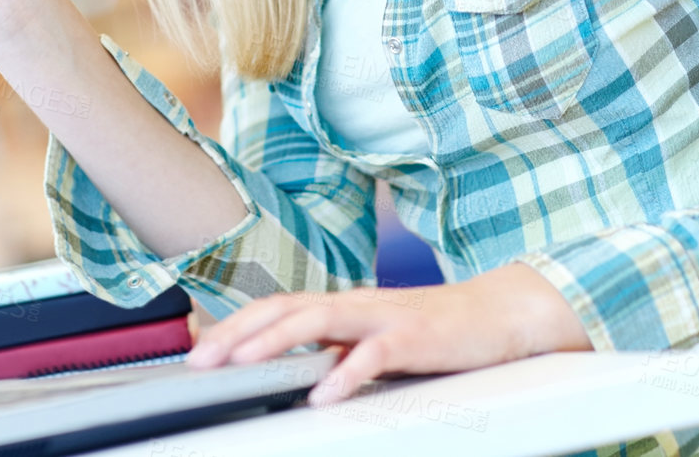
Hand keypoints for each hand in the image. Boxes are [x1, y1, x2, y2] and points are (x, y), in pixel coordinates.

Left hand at [183, 262, 591, 406]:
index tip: (197, 349)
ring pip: (323, 319)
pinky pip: (377, 354)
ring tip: (243, 364)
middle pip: (288, 307)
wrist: (501, 314)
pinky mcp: (418, 338)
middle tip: (201, 359)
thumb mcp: (376, 340)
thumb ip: (337, 349)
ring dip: (277, 340)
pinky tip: (324, 395)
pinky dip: (348, 373)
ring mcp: (387, 318)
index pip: (279, 307)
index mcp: (345, 306)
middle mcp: (358, 304)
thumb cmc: (438, 331)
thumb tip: (291, 370)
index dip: (236, 325)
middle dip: (239, 332)